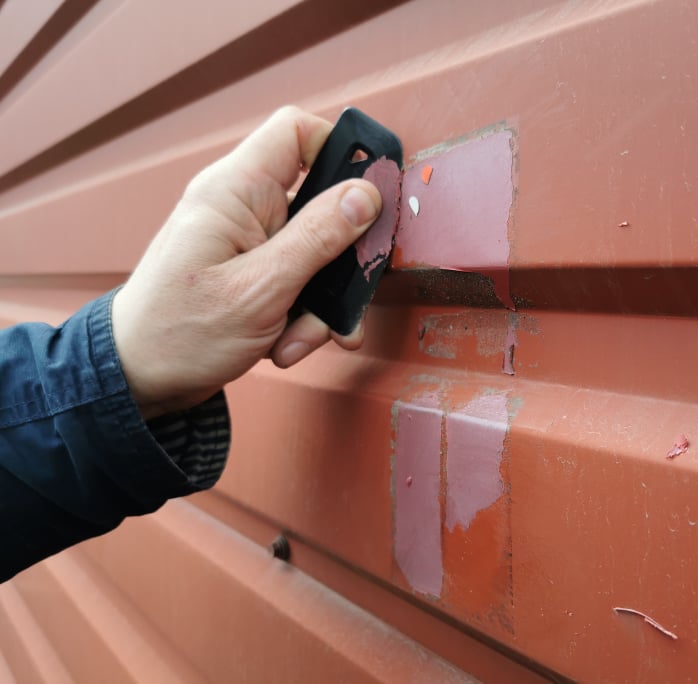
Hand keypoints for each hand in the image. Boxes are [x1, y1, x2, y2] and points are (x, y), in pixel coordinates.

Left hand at [111, 106, 380, 418]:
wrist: (138, 379)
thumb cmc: (178, 333)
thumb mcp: (261, 287)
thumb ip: (317, 238)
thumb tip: (365, 195)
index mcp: (234, 191)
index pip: (296, 131)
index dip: (339, 150)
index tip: (369, 194)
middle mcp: (243, 208)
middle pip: (321, 204)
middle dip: (338, 259)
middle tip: (345, 295)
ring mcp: (248, 242)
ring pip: (316, 253)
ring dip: (320, 302)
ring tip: (297, 336)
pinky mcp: (253, 273)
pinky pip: (299, 282)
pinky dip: (301, 317)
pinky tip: (283, 344)